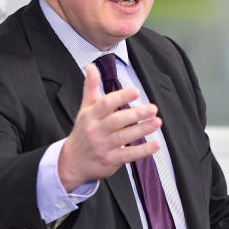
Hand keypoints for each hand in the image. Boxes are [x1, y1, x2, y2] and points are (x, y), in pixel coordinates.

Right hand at [58, 63, 161, 190]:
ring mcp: (102, 147)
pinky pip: (128, 155)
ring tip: (157, 122)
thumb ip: (91, 87)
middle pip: (116, 121)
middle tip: (153, 108)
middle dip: (136, 114)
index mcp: (90, 115)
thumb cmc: (83, 130)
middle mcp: (95, 131)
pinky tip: (156, 144)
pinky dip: (143, 150)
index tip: (136, 91)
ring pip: (124, 137)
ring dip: (142, 130)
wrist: (72, 162)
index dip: (121, 97)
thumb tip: (91, 66)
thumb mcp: (84, 108)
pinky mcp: (110, 160)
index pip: (105, 104)